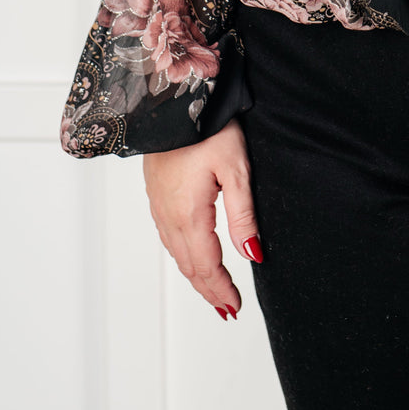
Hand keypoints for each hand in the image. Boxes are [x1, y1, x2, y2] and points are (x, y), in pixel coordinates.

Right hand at [142, 117, 261, 318]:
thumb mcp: (236, 169)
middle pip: (189, 266)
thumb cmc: (208, 127)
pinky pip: (168, 236)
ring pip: (176, 253)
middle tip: (227, 309)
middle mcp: (168, 216)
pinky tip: (192, 255)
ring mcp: (158, 206)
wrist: (171, 100)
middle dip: (209, 290)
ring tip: (213, 290)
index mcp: (189, 215)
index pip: (206, 266)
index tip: (235, 308)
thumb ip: (243, 216)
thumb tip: (252, 256)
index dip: (221, 290)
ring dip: (195, 275)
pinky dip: (183, 255)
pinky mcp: (156, 194)